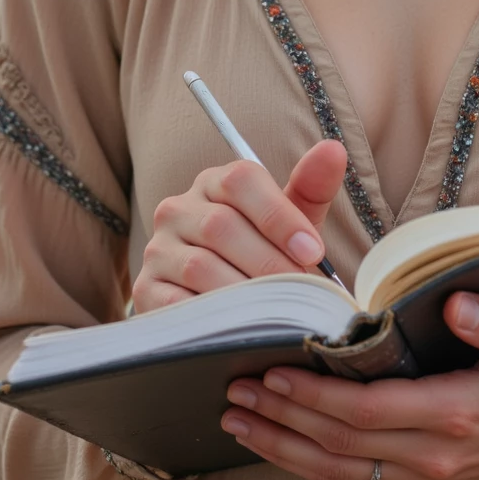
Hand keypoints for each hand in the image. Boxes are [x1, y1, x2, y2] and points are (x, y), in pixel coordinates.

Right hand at [132, 139, 347, 312]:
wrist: (223, 298)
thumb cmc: (263, 250)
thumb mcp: (290, 220)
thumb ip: (312, 187)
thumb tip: (333, 150)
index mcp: (215, 182)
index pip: (242, 180)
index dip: (281, 216)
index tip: (314, 252)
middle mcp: (178, 208)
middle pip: (221, 225)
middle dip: (269, 263)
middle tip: (302, 292)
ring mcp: (158, 249)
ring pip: (199, 266)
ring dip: (244, 292)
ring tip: (278, 313)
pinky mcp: (145, 290)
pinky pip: (175, 303)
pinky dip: (211, 318)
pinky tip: (240, 329)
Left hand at [220, 290, 478, 479]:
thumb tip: (455, 303)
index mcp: (456, 415)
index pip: (369, 409)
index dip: (317, 395)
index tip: (276, 371)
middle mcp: (433, 456)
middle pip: (341, 442)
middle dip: (284, 417)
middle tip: (236, 389)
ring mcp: (423, 477)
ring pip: (337, 469)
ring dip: (283, 446)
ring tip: (238, 418)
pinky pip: (352, 479)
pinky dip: (307, 462)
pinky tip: (276, 442)